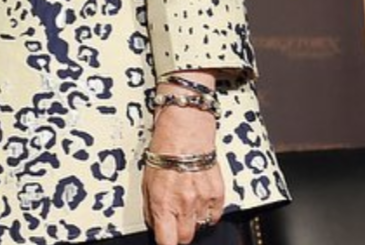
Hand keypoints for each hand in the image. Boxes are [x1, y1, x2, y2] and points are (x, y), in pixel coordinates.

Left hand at [142, 96, 222, 244]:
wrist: (185, 131)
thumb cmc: (163, 149)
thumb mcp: (147, 179)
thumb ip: (151, 205)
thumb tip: (155, 223)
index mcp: (163, 202)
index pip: (167, 240)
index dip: (165, 243)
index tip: (165, 241)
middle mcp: (183, 205)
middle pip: (186, 238)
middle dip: (179, 235)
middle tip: (175, 223)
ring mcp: (202, 201)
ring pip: (200, 228)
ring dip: (192, 222)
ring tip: (186, 207)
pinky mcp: (218, 195)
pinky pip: (214, 216)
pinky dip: (207, 213)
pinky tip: (199, 201)